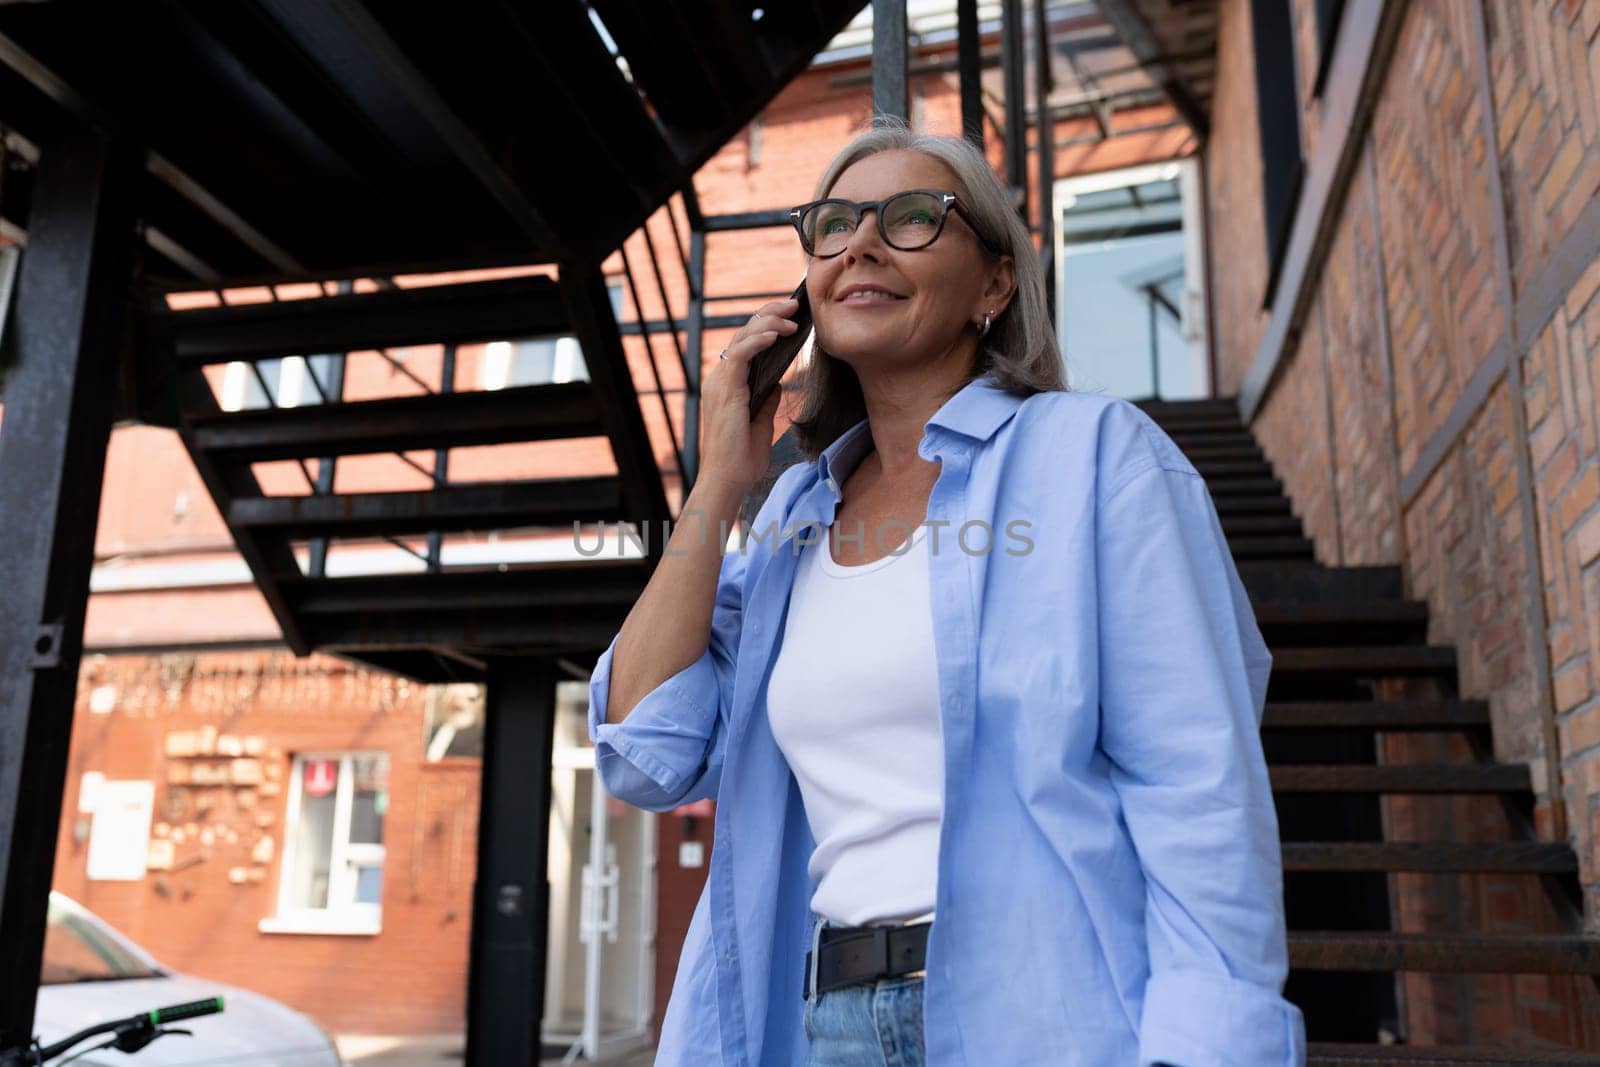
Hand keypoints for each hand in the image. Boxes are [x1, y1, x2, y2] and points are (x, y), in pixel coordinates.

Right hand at [698, 296, 803, 496]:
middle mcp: (720, 377)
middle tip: (796, 304)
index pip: (747, 342)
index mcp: (728, 383)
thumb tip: (778, 381)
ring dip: (769, 322)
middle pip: (744, 332)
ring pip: (742, 336)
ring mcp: (719, 381)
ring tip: (793, 315)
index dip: (768, 324)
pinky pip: (740, 354)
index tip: (793, 315)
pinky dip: (759, 340)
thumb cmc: (743, 458)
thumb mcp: (761, 422)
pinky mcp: (724, 388)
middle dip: (771, 313)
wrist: (729, 479)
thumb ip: (766, 399)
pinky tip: (777, 334)